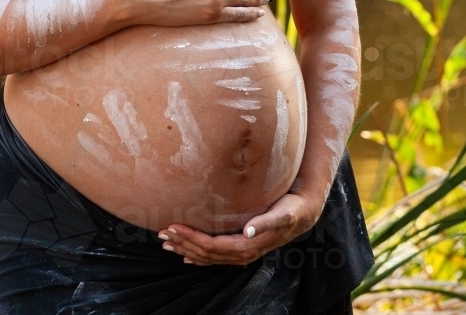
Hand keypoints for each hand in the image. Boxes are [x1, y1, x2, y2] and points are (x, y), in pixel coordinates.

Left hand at [157, 191, 321, 266]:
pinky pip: (215, 255)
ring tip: (166, 242)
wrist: (303, 214)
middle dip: (183, 243)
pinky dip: (198, 255)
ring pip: (208, 256)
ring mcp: (241, 251)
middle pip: (206, 253)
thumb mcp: (283, 213)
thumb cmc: (292, 209)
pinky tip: (186, 254)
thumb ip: (266, 222)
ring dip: (186, 249)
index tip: (173, 227)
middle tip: (162, 233)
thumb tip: (248, 231)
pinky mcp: (241, 246)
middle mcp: (242, 252)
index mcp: (248, 246)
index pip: (213, 246)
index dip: (192, 239)